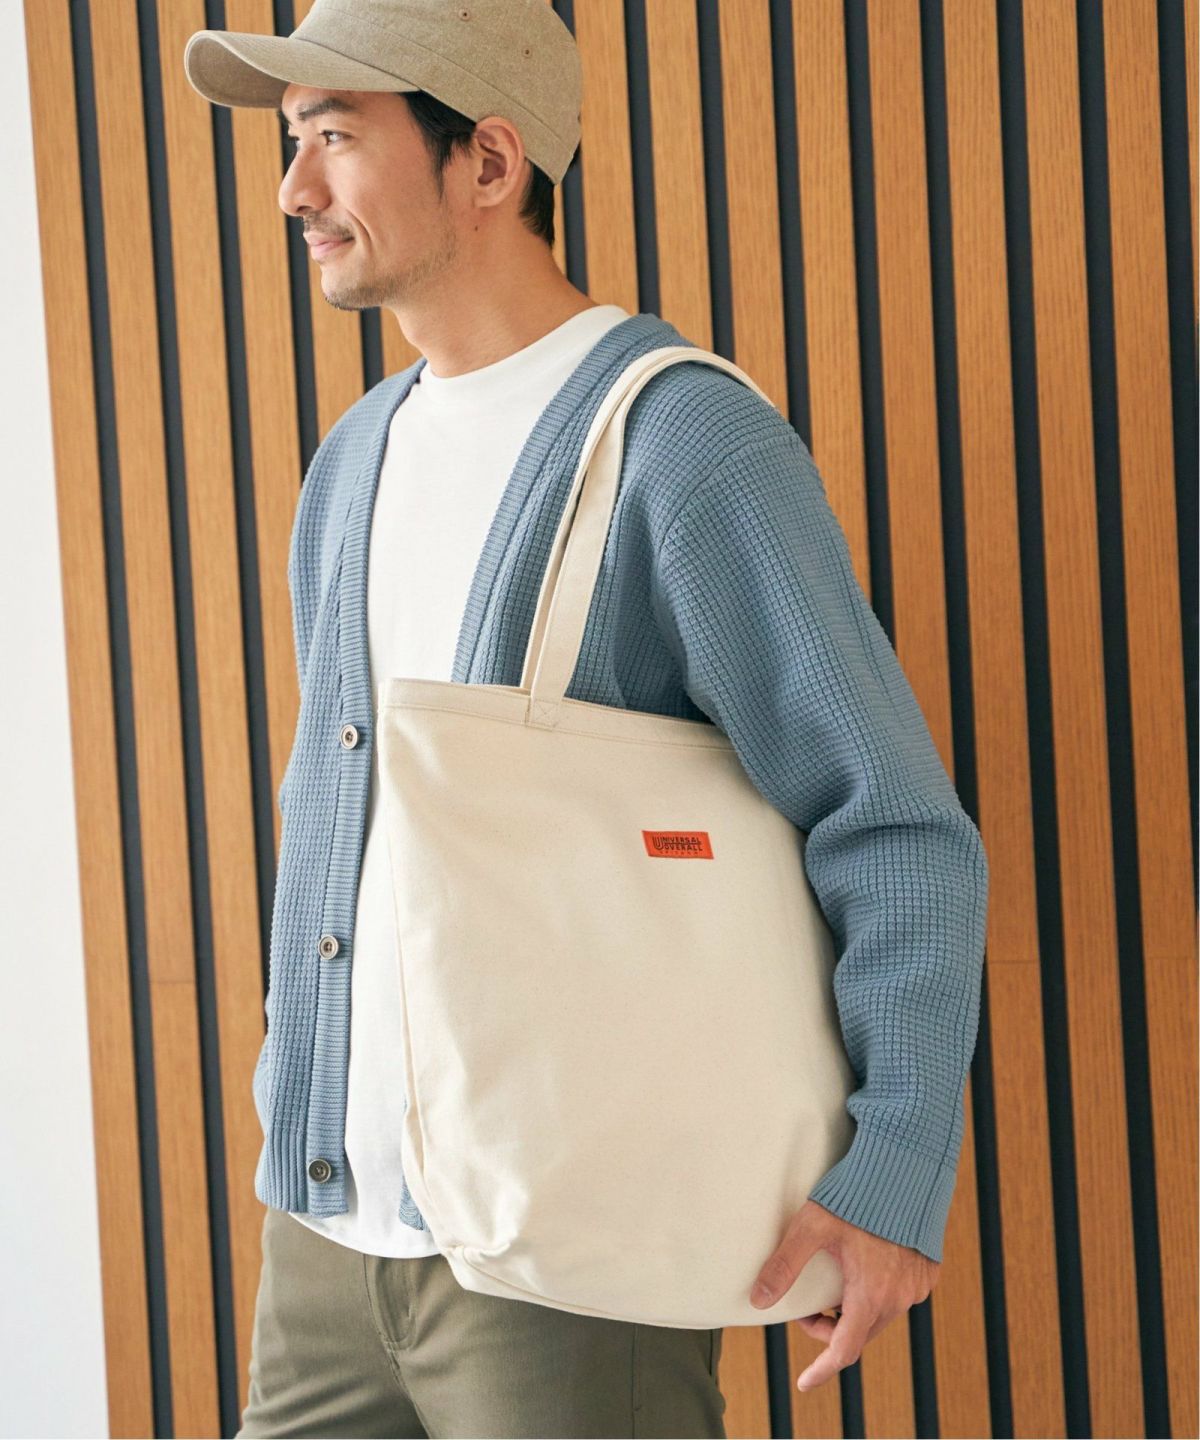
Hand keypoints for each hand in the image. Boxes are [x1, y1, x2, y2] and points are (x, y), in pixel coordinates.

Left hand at [748, 1198, 939, 1391]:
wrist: (906, 1167)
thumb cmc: (857, 1196)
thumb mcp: (812, 1227)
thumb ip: (785, 1264)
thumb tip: (758, 1300)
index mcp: (871, 1295)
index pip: (843, 1350)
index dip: (822, 1369)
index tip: (804, 1382)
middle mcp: (899, 1298)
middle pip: (859, 1333)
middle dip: (830, 1329)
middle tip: (806, 1308)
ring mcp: (917, 1286)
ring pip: (880, 1315)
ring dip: (854, 1311)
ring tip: (832, 1284)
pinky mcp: (927, 1271)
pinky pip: (899, 1296)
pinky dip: (877, 1295)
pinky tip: (863, 1269)